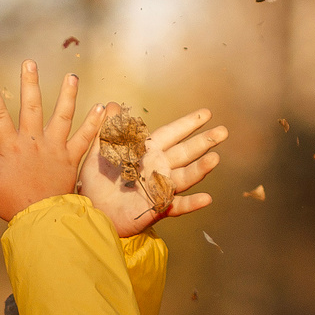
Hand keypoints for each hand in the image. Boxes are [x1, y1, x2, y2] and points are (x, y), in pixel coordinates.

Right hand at [0, 62, 97, 221]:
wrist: (42, 221)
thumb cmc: (12, 204)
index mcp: (12, 148)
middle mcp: (34, 143)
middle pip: (31, 107)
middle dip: (29, 83)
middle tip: (30, 63)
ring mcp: (55, 149)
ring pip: (62, 116)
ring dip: (67, 95)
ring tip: (72, 77)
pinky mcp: (71, 159)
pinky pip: (84, 138)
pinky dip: (93, 123)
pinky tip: (100, 107)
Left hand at [78, 104, 227, 237]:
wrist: (91, 209)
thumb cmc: (96, 181)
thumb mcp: (99, 151)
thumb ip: (108, 129)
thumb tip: (113, 104)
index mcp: (147, 152)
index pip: (171, 134)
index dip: (188, 124)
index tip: (206, 114)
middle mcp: (158, 168)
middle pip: (184, 152)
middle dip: (203, 142)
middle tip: (223, 132)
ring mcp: (160, 188)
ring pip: (184, 177)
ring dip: (200, 169)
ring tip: (215, 159)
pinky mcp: (157, 207)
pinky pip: (177, 205)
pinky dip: (191, 203)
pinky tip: (206, 198)